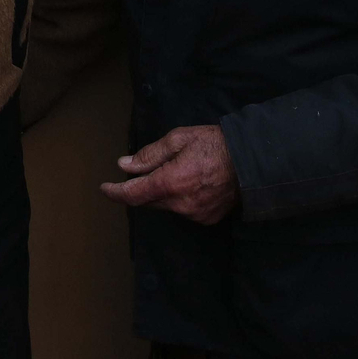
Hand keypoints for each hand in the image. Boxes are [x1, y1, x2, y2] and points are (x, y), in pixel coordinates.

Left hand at [100, 124, 237, 224]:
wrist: (252, 162)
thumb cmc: (214, 144)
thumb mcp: (179, 139)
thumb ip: (149, 155)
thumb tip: (124, 165)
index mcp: (171, 182)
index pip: (134, 194)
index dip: (115, 192)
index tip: (105, 188)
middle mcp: (181, 204)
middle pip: (148, 201)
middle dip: (141, 188)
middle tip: (145, 171)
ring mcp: (195, 214)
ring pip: (165, 206)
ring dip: (162, 193)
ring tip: (177, 172)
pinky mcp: (207, 219)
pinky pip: (183, 210)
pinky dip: (179, 199)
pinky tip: (192, 183)